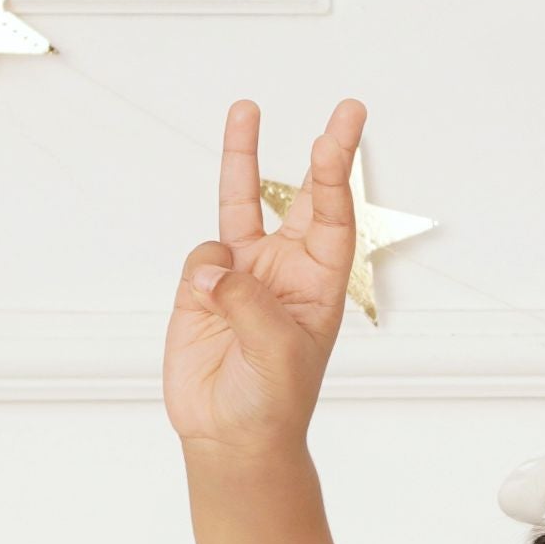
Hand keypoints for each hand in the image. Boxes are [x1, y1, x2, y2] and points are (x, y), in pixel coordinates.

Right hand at [167, 100, 361, 461]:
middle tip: (345, 108)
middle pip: (300, 195)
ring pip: (239, 202)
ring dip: (241, 157)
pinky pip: (199, 256)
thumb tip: (214, 268)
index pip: (333, 218)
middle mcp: (285, 269)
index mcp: (320, 284)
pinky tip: (204, 301)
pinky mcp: (201, 287)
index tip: (336, 136)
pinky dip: (200, 271)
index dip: (335, 175)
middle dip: (319, 152)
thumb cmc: (274, 401)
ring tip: (246, 113)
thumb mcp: (278, 354)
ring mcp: (241, 273)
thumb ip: (249, 305)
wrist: (230, 435)